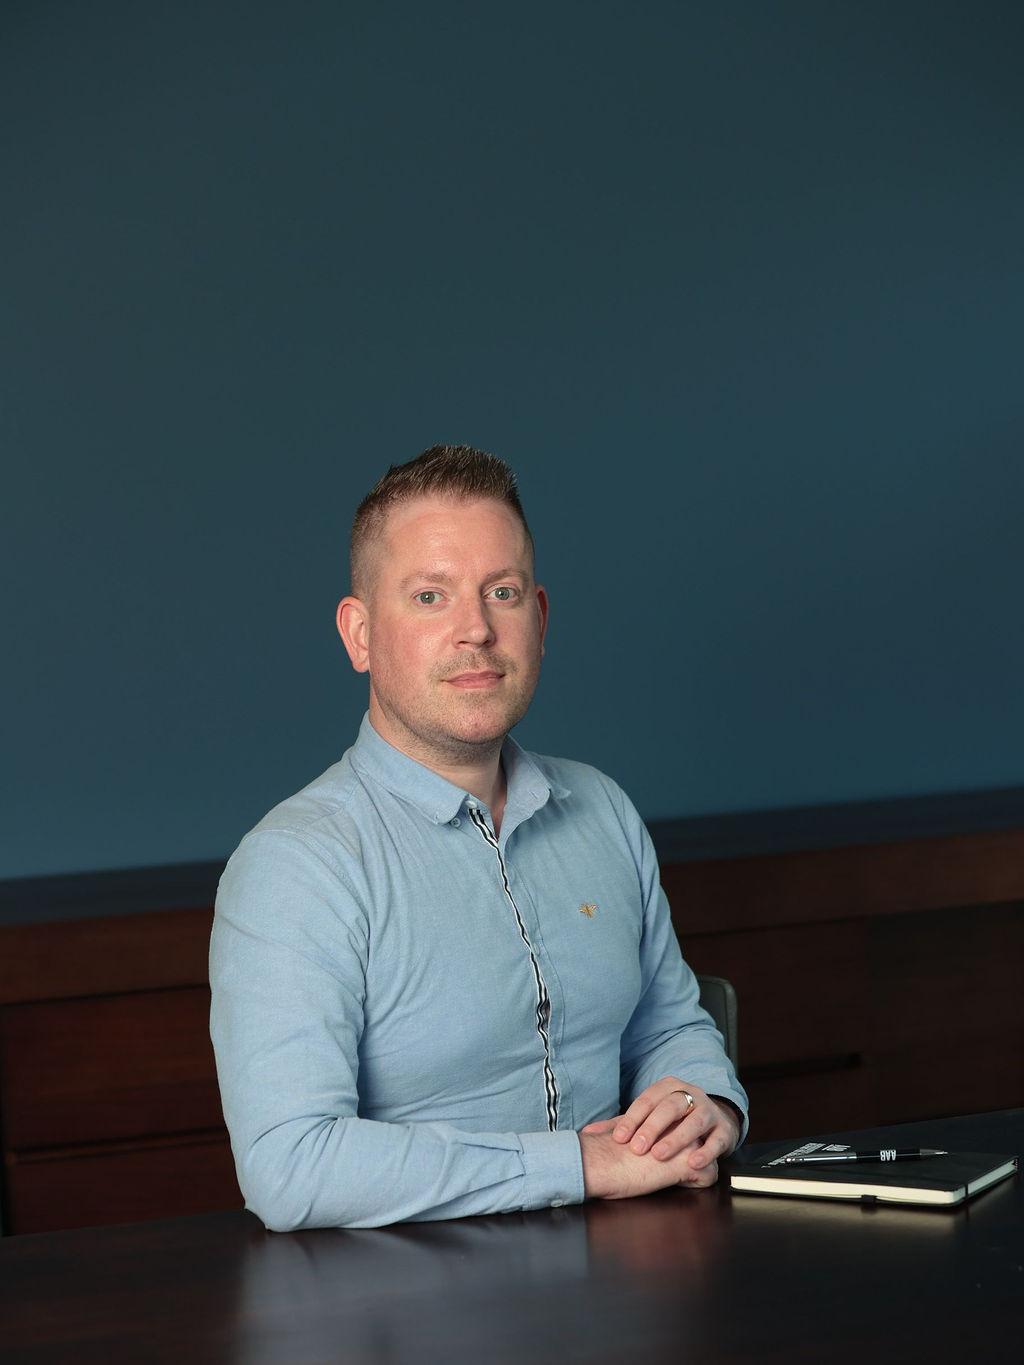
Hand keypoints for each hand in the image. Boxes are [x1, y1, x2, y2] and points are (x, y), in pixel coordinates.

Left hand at [581, 1077, 740, 1186]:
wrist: (712, 1121)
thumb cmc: (673, 1121)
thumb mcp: (649, 1118)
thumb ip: (621, 1125)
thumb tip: (587, 1133)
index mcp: (668, 1087)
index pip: (648, 1100)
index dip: (632, 1119)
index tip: (619, 1139)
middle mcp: (690, 1095)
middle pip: (671, 1106)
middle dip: (653, 1127)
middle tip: (637, 1148)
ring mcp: (709, 1110)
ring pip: (695, 1120)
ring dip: (677, 1138)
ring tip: (660, 1155)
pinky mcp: (725, 1129)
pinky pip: (718, 1139)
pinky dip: (706, 1151)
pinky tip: (693, 1162)